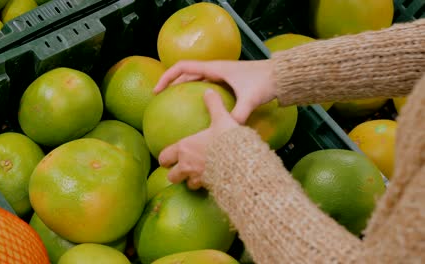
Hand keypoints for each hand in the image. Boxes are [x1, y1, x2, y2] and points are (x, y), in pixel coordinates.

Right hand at [154, 59, 277, 123]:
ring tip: (172, 105)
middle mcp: (214, 69)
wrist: (280, 76)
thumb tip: (229, 129)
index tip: (157, 90)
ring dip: (182, 88)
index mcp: (215, 68)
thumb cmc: (265, 82)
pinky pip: (205, 87)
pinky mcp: (226, 82)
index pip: (183, 67)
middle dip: (170, 83)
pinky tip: (196, 111)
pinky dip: (196, 94)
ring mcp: (220, 75)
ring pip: (194, 80)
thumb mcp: (251, 98)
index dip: (167, 76)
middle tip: (159, 99)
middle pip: (185, 73)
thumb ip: (239, 113)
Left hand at [158, 89, 238, 189]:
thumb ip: (214, 105)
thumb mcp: (222, 118)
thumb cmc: (227, 139)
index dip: (164, 158)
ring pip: (187, 185)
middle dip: (175, 174)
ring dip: (190, 181)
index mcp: (184, 148)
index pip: (165, 157)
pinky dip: (205, 185)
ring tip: (196, 177)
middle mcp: (187, 165)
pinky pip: (203, 189)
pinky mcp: (210, 186)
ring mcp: (198, 178)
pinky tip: (212, 181)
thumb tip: (209, 91)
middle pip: (172, 176)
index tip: (167, 159)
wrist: (241, 161)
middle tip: (179, 170)